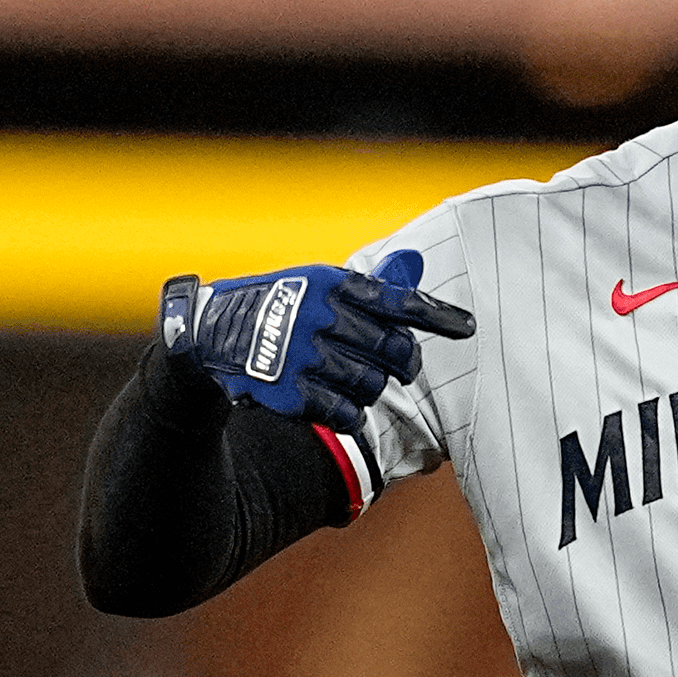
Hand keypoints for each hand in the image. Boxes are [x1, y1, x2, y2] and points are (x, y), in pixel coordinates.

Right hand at [157, 249, 475, 434]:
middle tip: (404, 367)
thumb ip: (369, 285)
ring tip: (358, 380)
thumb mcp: (318, 283)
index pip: (397, 301)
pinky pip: (344, 413)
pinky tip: (342, 407)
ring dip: (373, 388)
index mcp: (331, 284)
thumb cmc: (279, 306)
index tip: (468, 328)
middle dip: (406, 362)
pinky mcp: (288, 391)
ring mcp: (302, 355)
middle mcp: (319, 316)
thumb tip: (416, 262)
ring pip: (371, 384)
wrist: (209, 335)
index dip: (438, 316)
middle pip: (392, 349)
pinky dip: (350, 414)